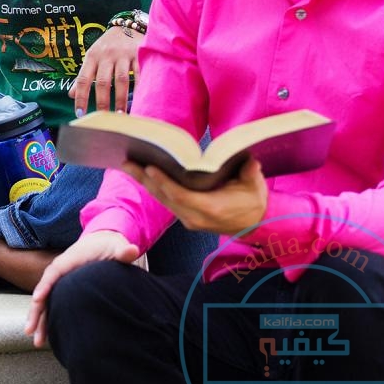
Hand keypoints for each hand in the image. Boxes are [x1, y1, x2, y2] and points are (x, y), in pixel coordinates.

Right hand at [24, 230, 140, 347]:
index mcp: (71, 259)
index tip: (38, 300)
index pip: (54, 272)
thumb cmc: (110, 247)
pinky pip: (52, 304)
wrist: (103, 242)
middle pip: (44, 290)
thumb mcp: (117, 248)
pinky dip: (47, 318)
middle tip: (30, 330)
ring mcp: (61, 280)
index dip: (45, 286)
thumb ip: (123, 252)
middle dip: (36, 310)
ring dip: (39, 320)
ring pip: (45, 300)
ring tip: (36, 340)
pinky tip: (46, 335)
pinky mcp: (64, 288)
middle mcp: (61, 270)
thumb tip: (132, 251)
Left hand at [69, 26, 140, 115]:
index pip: (83, 79)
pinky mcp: (139, 54)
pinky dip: (139, 87)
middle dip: (103, 102)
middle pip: (103, 82)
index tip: (80, 113)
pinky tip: (140, 100)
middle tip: (104, 118)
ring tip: (121, 115)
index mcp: (92, 57)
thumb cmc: (106, 47)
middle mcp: (106, 56)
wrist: (127, 26)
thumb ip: (83, 76)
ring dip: (121, 99)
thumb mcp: (92, 58)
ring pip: (121, 80)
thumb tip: (71, 95)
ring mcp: (123, 55)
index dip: (81, 97)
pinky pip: (139, 73)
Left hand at [122, 156, 268, 234]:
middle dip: (144, 179)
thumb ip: (249, 172)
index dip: (163, 182)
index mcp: (210, 209)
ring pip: (162, 200)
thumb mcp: (255, 186)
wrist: (257, 225)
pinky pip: (166, 202)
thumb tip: (247, 158)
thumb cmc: (254, 202)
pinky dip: (154, 188)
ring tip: (128, 165)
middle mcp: (195, 217)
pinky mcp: (186, 218)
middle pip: (164, 197)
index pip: (180, 195)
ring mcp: (189, 219)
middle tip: (126, 162)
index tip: (149, 167)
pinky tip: (142, 176)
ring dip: (144, 183)